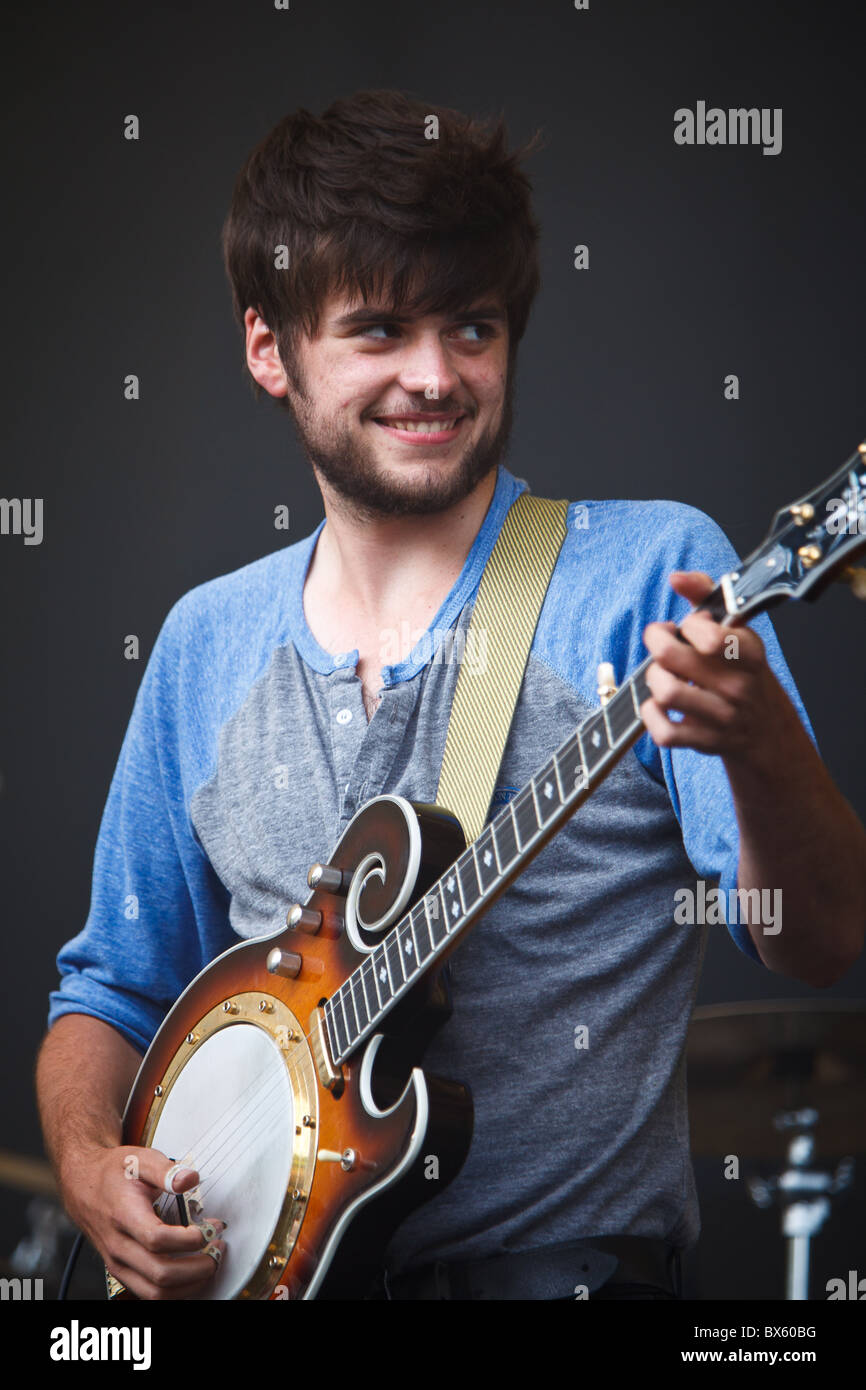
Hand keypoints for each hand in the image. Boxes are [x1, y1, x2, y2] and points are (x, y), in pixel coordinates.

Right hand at [61, 1144, 225, 1299]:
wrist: (82, 1185)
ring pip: (155, 1293)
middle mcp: (119, 1246)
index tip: (209, 1228)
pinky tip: (192, 1274)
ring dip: (190, 1284)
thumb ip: (167, 1170)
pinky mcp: (121, 1272)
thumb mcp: (140, 1159)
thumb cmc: (112, 1173)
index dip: (189, 1239)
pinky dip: (176, 1291)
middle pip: (160, 1274)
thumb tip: (189, 1179)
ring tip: (210, 1264)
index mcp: (124, 1216)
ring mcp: (118, 1263)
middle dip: (198, 1266)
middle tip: (217, 1248)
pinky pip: (149, 1294)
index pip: (157, 1240)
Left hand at [639, 570, 785, 764]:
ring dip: (653, 679)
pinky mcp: (704, 742)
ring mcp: (722, 717)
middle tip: (662, 644)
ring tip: (664, 675)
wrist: (768, 733)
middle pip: (671, 657)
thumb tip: (677, 578)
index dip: (687, 625)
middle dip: (656, 644)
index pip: (709, 635)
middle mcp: (738, 685)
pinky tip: (659, 706)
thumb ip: (707, 595)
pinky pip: (664, 732)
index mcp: (749, 653)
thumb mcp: (738, 631)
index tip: (689, 628)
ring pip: (665, 692)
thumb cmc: (745, 675)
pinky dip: (651, 716)